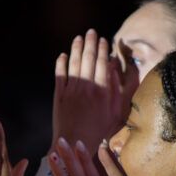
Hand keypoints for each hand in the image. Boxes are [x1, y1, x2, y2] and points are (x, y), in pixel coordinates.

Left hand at [53, 29, 135, 157]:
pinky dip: (61, 63)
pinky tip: (62, 55)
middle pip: (88, 59)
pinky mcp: (59, 95)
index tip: (104, 40)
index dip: (103, 49)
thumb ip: (117, 90)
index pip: (103, 63)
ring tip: (79, 38)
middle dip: (90, 43)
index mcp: (102, 90)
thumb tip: (115, 70)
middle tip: (91, 32)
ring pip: (74, 63)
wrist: (74, 143)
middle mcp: (87, 86)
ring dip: (76, 48)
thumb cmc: (98, 131)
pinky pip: (60, 74)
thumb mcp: (115, 112)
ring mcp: (71, 89)